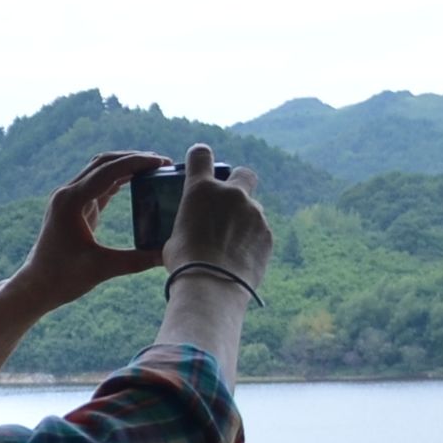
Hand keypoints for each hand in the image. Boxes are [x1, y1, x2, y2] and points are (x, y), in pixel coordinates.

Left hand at [12, 150, 172, 308]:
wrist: (36, 286)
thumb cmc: (63, 278)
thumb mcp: (102, 269)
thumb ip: (136, 261)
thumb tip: (168, 255)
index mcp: (71, 201)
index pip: (108, 171)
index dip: (137, 163)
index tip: (162, 162)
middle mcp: (68, 193)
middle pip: (104, 162)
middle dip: (133, 158)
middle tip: (163, 162)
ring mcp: (70, 199)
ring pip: (100, 170)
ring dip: (126, 166)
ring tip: (154, 168)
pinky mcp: (74, 208)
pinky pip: (98, 185)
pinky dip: (118, 180)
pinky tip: (137, 181)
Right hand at [159, 142, 272, 297]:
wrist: (212, 287)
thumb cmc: (185, 264)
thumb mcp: (174, 238)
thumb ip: (188, 224)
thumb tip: (192, 231)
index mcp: (201, 189)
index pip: (201, 155)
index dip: (200, 156)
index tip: (200, 162)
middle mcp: (231, 194)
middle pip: (244, 173)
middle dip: (239, 182)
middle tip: (230, 203)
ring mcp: (253, 212)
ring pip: (253, 208)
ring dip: (245, 220)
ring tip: (231, 246)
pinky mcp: (268, 233)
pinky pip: (260, 231)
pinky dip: (253, 240)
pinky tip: (242, 258)